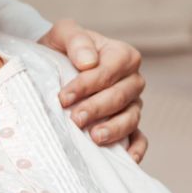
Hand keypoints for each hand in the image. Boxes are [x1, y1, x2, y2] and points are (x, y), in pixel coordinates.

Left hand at [38, 19, 147, 162]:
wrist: (52, 65)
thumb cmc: (61, 48)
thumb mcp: (63, 34)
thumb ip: (76, 40)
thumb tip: (88, 63)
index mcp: (121, 55)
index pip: (110, 71)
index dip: (88, 84)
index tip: (64, 97)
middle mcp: (131, 80)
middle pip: (121, 96)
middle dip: (97, 108)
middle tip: (75, 119)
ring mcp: (132, 103)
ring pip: (131, 118)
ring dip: (114, 129)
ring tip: (94, 137)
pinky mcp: (128, 124)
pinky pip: (139, 138)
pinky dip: (136, 149)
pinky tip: (124, 158)